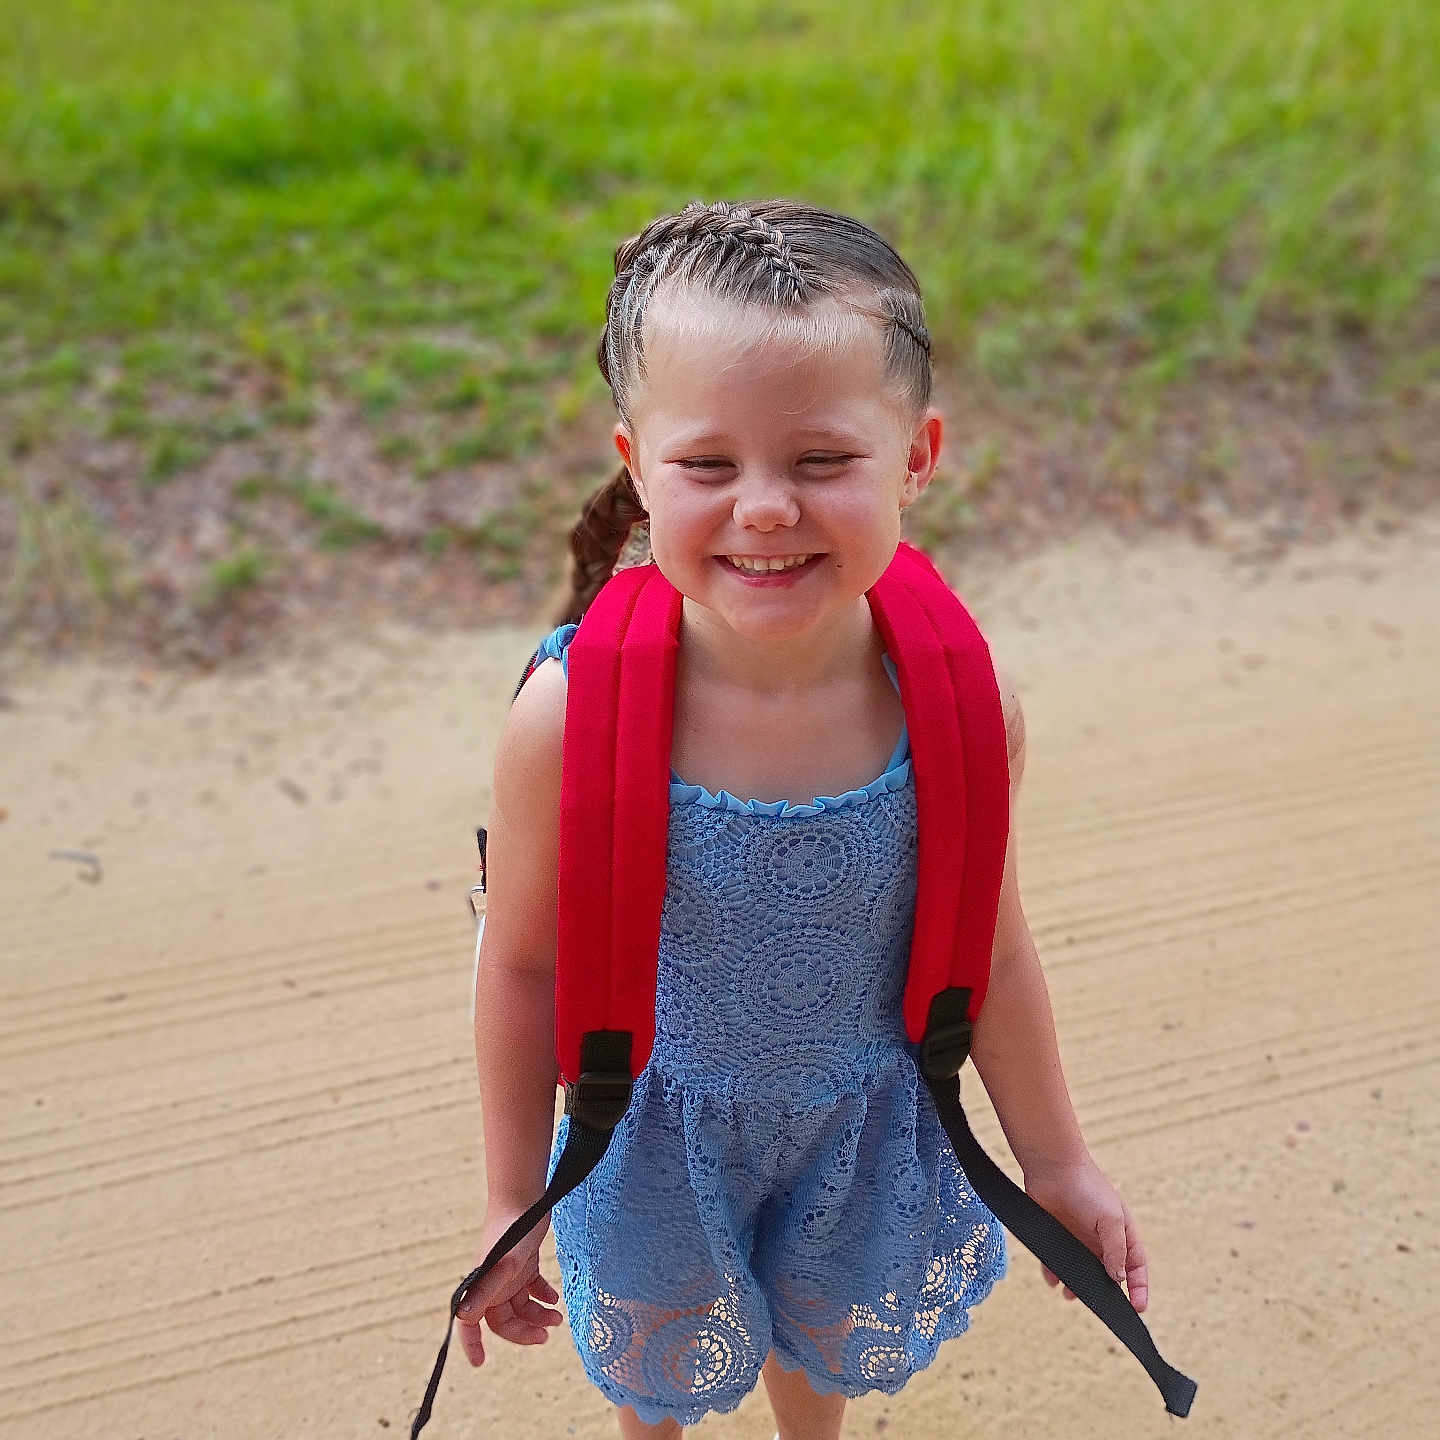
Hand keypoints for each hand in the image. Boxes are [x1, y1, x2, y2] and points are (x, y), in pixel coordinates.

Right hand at [453, 1208, 563, 1366]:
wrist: (523, 1196)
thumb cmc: (511, 1229)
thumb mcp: (503, 1263)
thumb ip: (486, 1289)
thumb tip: (462, 1316)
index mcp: (483, 1286)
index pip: (471, 1323)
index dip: (472, 1344)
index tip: (480, 1364)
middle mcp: (493, 1283)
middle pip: (504, 1320)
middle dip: (525, 1331)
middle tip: (547, 1335)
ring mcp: (508, 1274)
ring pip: (520, 1307)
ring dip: (538, 1315)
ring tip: (558, 1318)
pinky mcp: (523, 1263)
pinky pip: (531, 1288)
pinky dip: (542, 1295)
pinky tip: (554, 1297)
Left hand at [1023, 1154, 1148, 1312]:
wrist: (1052, 1166)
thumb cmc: (1088, 1186)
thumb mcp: (1111, 1218)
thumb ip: (1116, 1250)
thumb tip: (1118, 1278)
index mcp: (1122, 1233)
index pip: (1136, 1267)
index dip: (1139, 1288)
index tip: (1138, 1309)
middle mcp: (1102, 1238)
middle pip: (1108, 1274)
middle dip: (1104, 1292)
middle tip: (1099, 1307)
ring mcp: (1078, 1238)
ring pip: (1081, 1271)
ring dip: (1076, 1285)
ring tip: (1070, 1294)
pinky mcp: (1057, 1235)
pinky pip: (1056, 1261)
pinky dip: (1054, 1273)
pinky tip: (1052, 1279)